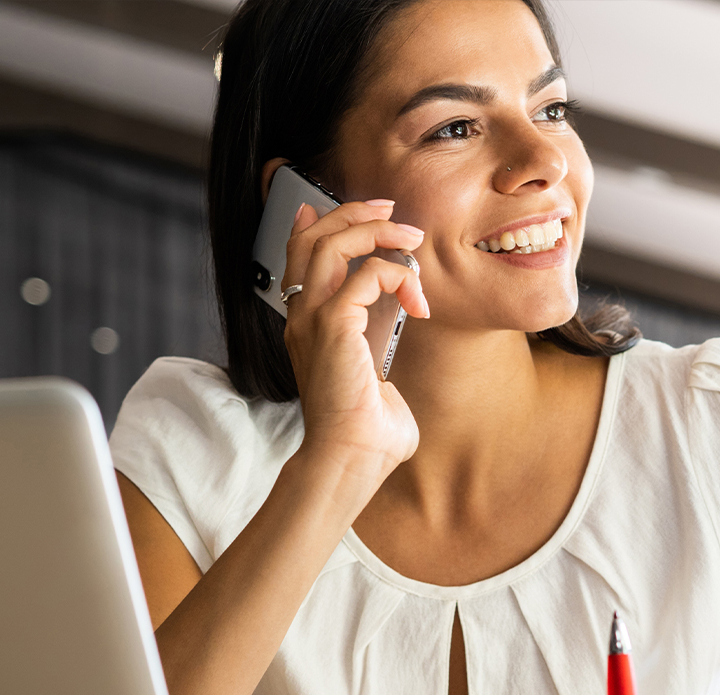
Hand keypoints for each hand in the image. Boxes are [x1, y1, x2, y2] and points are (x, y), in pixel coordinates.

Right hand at [282, 200, 427, 496]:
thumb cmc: (366, 431)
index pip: (302, 257)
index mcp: (307, 327)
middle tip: (393, 212)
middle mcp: (302, 318)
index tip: (369, 214)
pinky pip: (367, 273)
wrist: (352, 458)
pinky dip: (398, 277)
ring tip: (412, 240)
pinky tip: (417, 303)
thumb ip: (379, 346)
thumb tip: (399, 334)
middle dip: (354, 214)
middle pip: (313, 238)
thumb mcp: (374, 375)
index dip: (327, 224)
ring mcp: (312, 320)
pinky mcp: (333, 326)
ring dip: (377, 232)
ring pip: (333, 244)